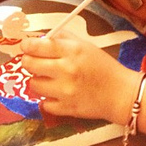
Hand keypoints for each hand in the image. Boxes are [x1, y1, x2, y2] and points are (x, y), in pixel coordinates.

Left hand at [20, 31, 138, 123]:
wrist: (120, 93)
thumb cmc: (103, 66)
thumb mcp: (86, 45)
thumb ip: (63, 38)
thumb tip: (42, 37)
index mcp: (72, 51)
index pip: (38, 46)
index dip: (27, 46)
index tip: (26, 46)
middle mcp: (66, 70)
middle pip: (30, 64)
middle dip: (29, 61)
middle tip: (34, 62)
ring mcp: (65, 91)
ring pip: (33, 84)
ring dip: (38, 80)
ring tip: (49, 79)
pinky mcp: (66, 109)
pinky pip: (44, 103)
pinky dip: (48, 99)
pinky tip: (57, 94)